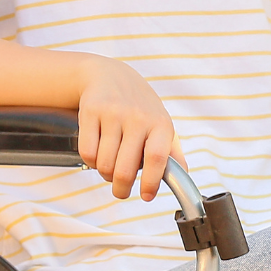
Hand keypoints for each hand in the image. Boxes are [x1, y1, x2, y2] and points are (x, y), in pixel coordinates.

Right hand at [76, 57, 180, 202]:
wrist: (109, 75)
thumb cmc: (139, 106)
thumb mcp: (161, 123)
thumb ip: (172, 153)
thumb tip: (182, 177)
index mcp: (160, 123)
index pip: (157, 158)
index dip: (151, 182)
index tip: (146, 196)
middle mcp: (138, 117)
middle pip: (125, 170)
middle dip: (122, 189)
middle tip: (121, 191)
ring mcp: (113, 114)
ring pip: (104, 165)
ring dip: (105, 175)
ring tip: (110, 168)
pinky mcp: (91, 111)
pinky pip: (87, 153)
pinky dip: (91, 162)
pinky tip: (98, 155)